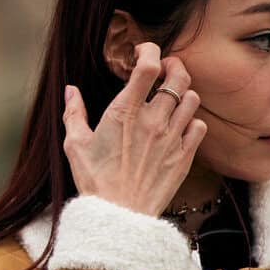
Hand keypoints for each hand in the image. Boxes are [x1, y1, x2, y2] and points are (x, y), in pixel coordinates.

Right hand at [62, 41, 206, 216]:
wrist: (118, 218)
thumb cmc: (95, 183)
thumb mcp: (75, 146)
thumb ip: (74, 113)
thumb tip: (70, 90)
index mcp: (124, 112)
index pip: (148, 65)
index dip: (150, 50)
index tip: (143, 53)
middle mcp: (152, 121)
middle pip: (178, 76)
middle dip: (174, 66)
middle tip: (165, 70)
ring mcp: (171, 139)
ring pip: (192, 99)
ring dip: (183, 93)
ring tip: (172, 99)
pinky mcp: (183, 157)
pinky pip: (199, 127)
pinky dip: (192, 121)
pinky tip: (180, 126)